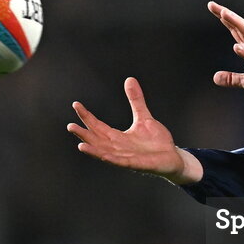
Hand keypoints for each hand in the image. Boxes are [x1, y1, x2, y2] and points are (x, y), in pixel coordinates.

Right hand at [67, 77, 202, 183]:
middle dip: (84, 135)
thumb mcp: (144, 117)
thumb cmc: (157, 142)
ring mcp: (127, 158)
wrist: (173, 157)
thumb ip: (136, 101)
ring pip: (106, 154)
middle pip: (98, 141)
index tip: (76, 105)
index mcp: (118, 138)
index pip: (98, 126)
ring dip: (94, 150)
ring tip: (80, 144)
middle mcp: (119, 148)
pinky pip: (122, 162)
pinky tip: (103, 156)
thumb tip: (129, 79)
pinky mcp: (138, 164)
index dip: (87, 117)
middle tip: (70, 126)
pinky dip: (112, 159)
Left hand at [208, 1, 243, 110]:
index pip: (236, 30)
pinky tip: (236, 47)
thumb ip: (232, 78)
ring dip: (237, 24)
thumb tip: (216, 77)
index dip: (225, 19)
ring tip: (224, 14)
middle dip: (227, 16)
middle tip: (212, 5)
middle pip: (241, 28)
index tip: (212, 7)